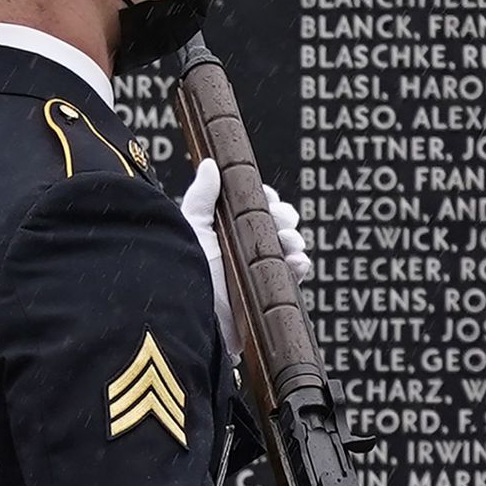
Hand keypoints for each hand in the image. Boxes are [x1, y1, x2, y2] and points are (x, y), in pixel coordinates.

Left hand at [178, 158, 313, 358]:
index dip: (265, 199)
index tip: (267, 199)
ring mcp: (254, 270)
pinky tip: (296, 263)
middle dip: (283, 218)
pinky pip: (292, 275)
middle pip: (275, 223)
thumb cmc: (186, 275)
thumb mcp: (192, 230)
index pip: (252, 205)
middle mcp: (238, 248)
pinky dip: (299, 266)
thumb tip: (210, 164)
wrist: (193, 321)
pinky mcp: (266, 293)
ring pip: (288, 246)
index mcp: (222, 229)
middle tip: (281, 222)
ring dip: (293, 240)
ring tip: (288, 243)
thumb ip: (202, 197)